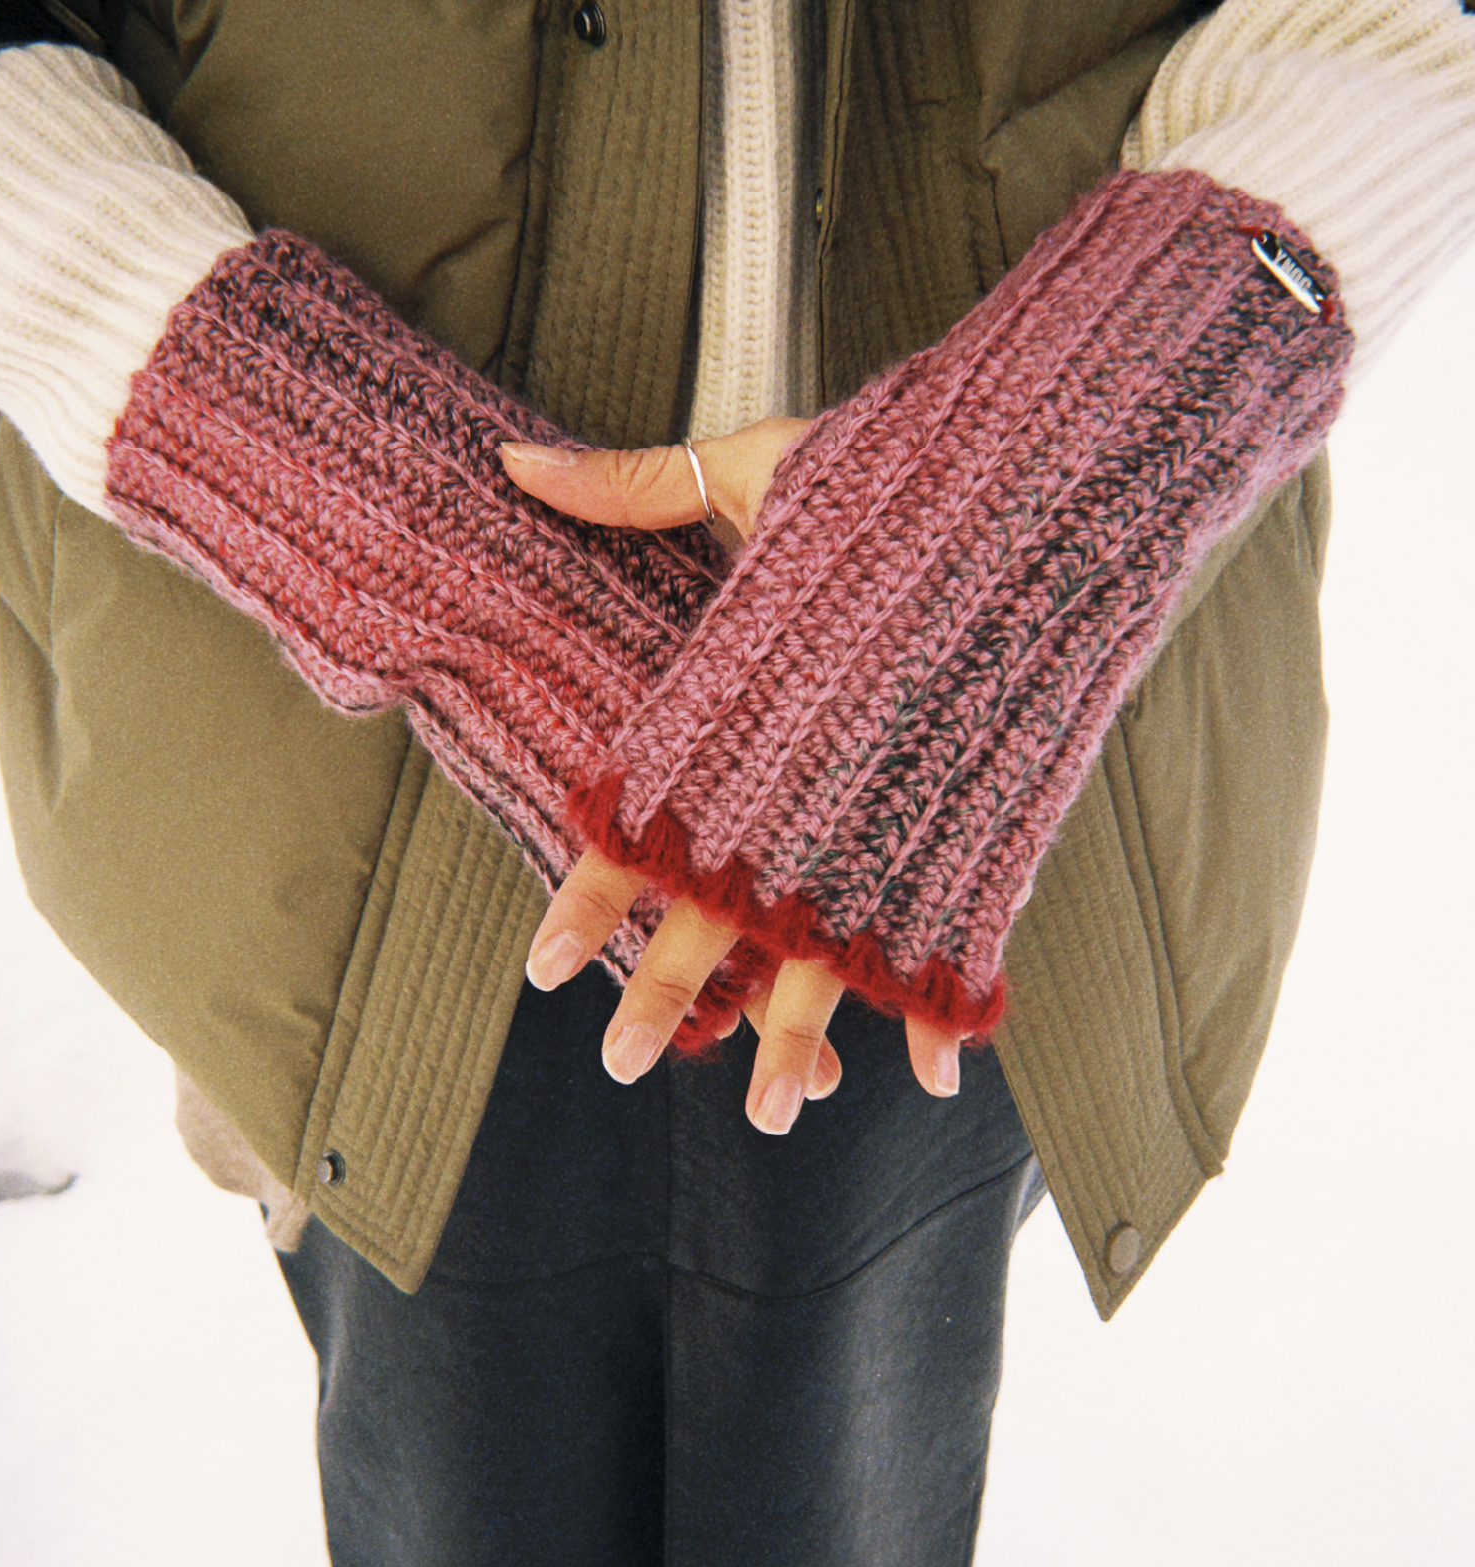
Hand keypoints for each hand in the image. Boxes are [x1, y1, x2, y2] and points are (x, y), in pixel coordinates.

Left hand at [502, 425, 974, 1131]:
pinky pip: (955, 935)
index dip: (591, 896)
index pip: (644, 820)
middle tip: (616, 1064)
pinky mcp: (985, 819)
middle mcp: (811, 773)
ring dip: (800, 1038)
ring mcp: (899, 807)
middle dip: (669, 991)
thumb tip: (506, 454)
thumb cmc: (901, 465)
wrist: (1059, 469)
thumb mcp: (757, 463)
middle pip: (723, 913)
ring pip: (834, 952)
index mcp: (747, 698)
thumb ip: (634, 484)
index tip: (543, 968)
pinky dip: (948, 1011)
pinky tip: (938, 1078)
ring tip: (775, 1113)